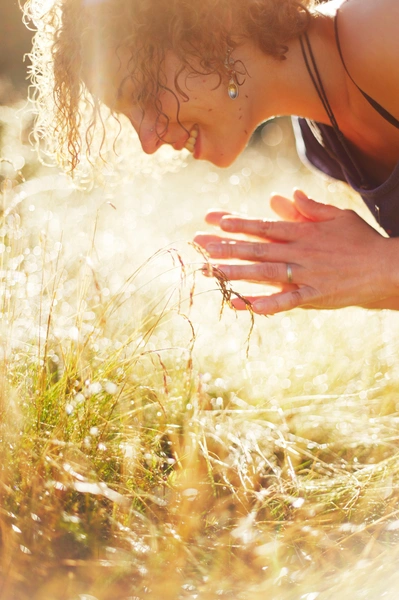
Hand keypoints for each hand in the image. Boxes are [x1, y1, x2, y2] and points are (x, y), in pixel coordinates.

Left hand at [194, 190, 396, 314]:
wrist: (385, 268)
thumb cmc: (361, 240)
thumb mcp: (339, 215)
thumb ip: (311, 207)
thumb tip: (288, 194)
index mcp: (303, 232)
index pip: (264, 227)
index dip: (239, 224)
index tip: (215, 221)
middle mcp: (299, 253)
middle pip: (257, 250)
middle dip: (226, 248)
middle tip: (199, 247)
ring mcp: (305, 276)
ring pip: (264, 274)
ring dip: (235, 274)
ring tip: (210, 273)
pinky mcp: (314, 297)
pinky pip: (286, 302)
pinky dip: (265, 304)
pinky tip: (243, 306)